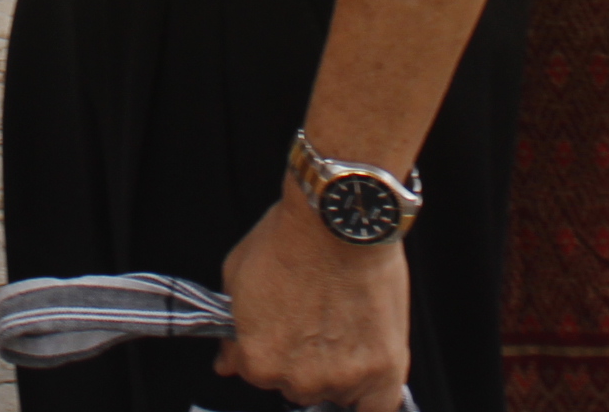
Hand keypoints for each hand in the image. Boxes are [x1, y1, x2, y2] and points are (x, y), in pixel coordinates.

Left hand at [213, 191, 409, 411]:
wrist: (340, 216)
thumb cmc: (290, 236)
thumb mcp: (238, 275)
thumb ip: (232, 333)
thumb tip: (225, 364)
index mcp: (257, 360)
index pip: (257, 373)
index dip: (269, 346)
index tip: (283, 327)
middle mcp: (296, 379)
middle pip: (297, 386)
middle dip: (302, 359)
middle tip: (316, 321)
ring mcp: (341, 378)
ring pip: (336, 391)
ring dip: (338, 369)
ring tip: (346, 324)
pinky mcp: (383, 370)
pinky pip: (379, 409)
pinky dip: (373, 400)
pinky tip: (370, 381)